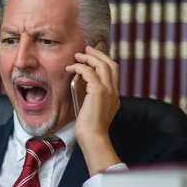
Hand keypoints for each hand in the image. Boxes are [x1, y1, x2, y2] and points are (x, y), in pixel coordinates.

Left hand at [66, 45, 121, 175]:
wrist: (93, 137)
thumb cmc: (90, 128)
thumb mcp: (94, 109)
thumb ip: (93, 98)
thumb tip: (83, 86)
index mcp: (114, 95)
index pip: (113, 71)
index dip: (103, 60)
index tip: (92, 56)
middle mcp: (114, 91)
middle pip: (110, 64)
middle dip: (98, 54)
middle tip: (86, 49)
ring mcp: (108, 90)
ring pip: (102, 65)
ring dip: (88, 57)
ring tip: (77, 56)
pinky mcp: (98, 91)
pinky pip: (89, 72)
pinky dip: (80, 66)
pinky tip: (72, 68)